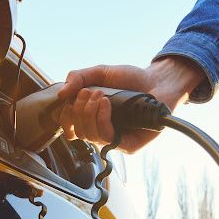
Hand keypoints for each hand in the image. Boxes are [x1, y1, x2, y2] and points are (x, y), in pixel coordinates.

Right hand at [58, 56, 205, 152]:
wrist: (157, 80)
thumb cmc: (130, 79)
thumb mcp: (100, 73)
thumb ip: (78, 78)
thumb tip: (61, 94)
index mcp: (92, 119)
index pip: (71, 128)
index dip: (65, 118)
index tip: (69, 101)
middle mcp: (102, 131)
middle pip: (78, 132)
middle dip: (79, 110)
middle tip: (90, 92)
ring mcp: (115, 139)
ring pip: (90, 136)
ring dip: (89, 113)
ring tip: (100, 96)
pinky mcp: (128, 146)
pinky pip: (107, 138)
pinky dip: (102, 119)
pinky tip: (107, 104)